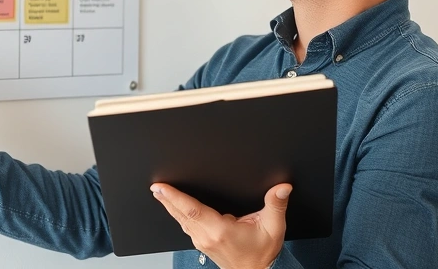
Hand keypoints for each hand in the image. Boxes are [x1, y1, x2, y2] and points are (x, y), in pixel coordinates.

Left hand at [150, 182, 291, 268]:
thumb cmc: (262, 252)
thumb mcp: (273, 226)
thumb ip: (276, 204)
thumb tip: (282, 187)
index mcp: (221, 230)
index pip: (192, 209)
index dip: (175, 197)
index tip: (162, 187)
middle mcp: (207, 236)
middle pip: (182, 214)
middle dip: (167, 199)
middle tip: (155, 185)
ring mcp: (202, 241)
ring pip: (181, 221)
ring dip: (170, 206)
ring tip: (160, 192)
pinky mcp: (202, 243)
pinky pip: (186, 226)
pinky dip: (178, 214)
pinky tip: (174, 206)